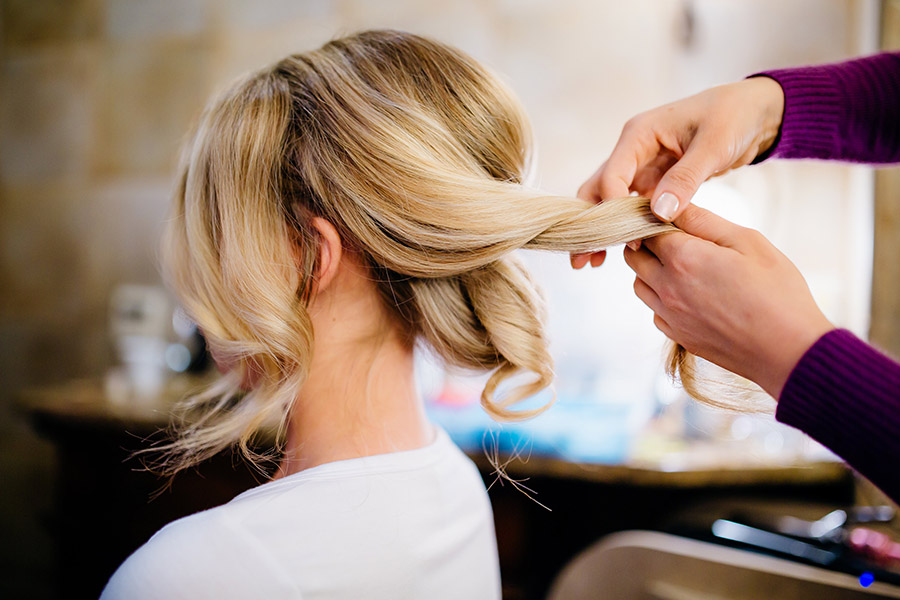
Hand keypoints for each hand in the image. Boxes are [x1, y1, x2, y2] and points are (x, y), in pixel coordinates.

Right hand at [571, 77, 783, 269]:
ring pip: (609, 200)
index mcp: (638, 134)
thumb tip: (659, 214)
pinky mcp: (654, 180)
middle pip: (597, 188)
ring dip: (601, 228)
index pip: (612, 176)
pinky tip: (620, 251)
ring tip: (591, 261)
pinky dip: (624, 227)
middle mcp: (632, 150)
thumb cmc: (733, 117)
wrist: (753, 112)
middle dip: (590, 223)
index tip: (630, 237)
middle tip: (581, 256)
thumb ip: (685, 178)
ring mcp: (641, 166)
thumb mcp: (713, 145)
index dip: (615, 209)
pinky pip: (631, 206)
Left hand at [623, 205, 833, 398]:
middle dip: (646, 242)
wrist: (787, 350)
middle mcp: (667, 288)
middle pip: (634, 256)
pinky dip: (661, 297)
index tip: (671, 216)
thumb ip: (705, 221)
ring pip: (639, 284)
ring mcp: (669, 315)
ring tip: (683, 266)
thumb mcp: (748, 242)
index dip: (657, 218)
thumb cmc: (777, 293)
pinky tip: (689, 293)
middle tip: (675, 238)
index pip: (647, 228)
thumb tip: (676, 206)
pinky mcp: (676, 335)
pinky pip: (654, 309)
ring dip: (651, 270)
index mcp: (684, 258)